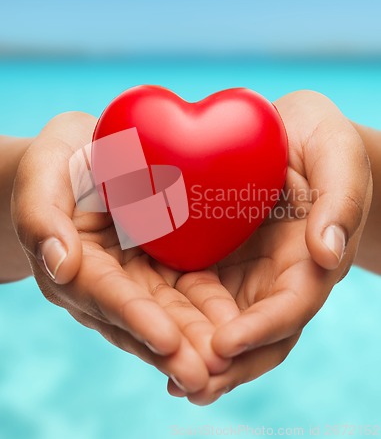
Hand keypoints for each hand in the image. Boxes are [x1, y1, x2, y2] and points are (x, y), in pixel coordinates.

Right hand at [11, 112, 239, 392]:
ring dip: (195, 342)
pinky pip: (186, 293)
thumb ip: (41, 213)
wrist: (90, 154)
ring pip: (167, 315)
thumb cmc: (63, 159)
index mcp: (74, 263)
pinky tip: (236, 331)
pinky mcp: (161, 268)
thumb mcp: (44, 169)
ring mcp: (136, 278)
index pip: (104, 293)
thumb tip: (61, 265)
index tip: (166, 340)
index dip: (134, 316)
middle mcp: (106, 282)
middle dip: (173, 348)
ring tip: (226, 366)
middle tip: (207, 375)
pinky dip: (208, 314)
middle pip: (140, 318)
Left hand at [167, 90, 371, 404]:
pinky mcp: (217, 257)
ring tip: (167, 377)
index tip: (224, 346)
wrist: (290, 134)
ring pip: (225, 324)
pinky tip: (152, 333)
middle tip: (185, 384)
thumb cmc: (321, 142)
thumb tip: (329, 254)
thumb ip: (340, 200)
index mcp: (312, 259)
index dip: (261, 330)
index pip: (291, 306)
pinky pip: (199, 294)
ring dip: (199, 354)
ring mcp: (247, 271)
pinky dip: (180, 319)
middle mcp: (278, 276)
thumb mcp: (337, 155)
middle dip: (226, 364)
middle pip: (257, 334)